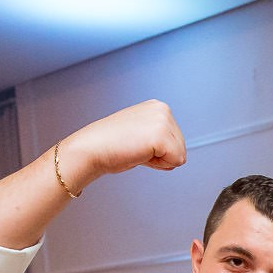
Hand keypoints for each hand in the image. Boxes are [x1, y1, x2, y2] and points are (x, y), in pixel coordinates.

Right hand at [67, 99, 186, 181]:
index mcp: (158, 107)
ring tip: (137, 150)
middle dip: (161, 155)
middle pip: (182, 147)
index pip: (177, 140)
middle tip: (136, 148)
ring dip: (159, 160)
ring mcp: (163, 121)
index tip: (136, 143)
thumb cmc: (111, 145)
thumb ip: (157, 135)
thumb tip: (177, 151)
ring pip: (180, 155)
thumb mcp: (140, 132)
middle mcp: (163, 109)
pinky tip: (139, 155)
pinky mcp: (161, 136)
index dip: (158, 150)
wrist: (91, 149)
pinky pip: (177, 162)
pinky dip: (158, 165)